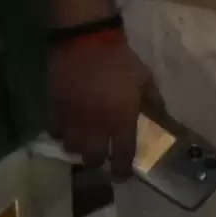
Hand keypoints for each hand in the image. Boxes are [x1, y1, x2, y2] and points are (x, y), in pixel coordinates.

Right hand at [47, 28, 145, 170]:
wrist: (85, 40)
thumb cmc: (120, 60)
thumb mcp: (146, 80)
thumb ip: (154, 102)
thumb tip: (161, 116)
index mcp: (122, 119)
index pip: (123, 154)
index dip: (122, 170)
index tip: (121, 176)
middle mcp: (97, 124)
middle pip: (92, 158)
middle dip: (97, 163)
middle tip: (101, 160)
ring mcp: (73, 117)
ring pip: (70, 147)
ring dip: (77, 149)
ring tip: (82, 144)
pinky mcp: (55, 106)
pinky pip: (54, 130)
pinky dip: (59, 134)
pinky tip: (65, 130)